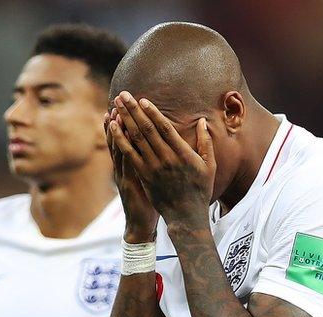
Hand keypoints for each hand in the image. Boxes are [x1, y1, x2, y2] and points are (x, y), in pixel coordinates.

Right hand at [106, 109, 158, 242]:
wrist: (141, 224)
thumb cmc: (148, 202)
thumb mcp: (146, 180)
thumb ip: (147, 163)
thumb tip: (155, 147)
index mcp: (130, 165)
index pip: (126, 139)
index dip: (123, 123)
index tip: (124, 106)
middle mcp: (124, 168)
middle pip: (120, 139)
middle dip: (120, 120)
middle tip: (118, 102)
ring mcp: (125, 175)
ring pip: (120, 149)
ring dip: (118, 131)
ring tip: (116, 113)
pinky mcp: (129, 183)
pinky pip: (127, 162)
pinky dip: (125, 149)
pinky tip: (126, 136)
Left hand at [108, 91, 215, 229]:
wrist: (186, 216)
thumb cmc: (200, 190)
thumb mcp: (209, 166)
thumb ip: (206, 142)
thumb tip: (202, 121)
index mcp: (183, 154)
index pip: (165, 128)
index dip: (153, 113)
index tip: (143, 100)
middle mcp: (166, 159)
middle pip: (147, 129)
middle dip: (134, 110)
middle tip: (123, 95)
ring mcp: (153, 168)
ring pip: (135, 139)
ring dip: (124, 120)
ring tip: (116, 105)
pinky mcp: (143, 176)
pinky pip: (129, 154)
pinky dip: (120, 139)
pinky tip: (113, 127)